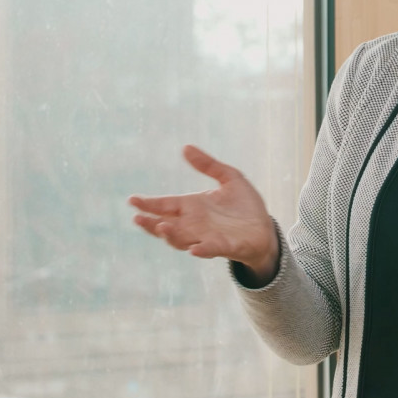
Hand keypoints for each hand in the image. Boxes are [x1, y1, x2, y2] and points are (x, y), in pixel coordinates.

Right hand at [130, 145, 278, 283]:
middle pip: (166, 225)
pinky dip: (201, 250)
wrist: (265, 228)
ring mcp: (207, 237)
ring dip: (171, 235)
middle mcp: (195, 224)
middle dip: (151, 223)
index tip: (132, 200)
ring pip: (182, 239)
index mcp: (193, 206)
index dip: (149, 204)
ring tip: (161, 226)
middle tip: (138, 217)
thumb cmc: (245, 205)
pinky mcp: (224, 247)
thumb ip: (208, 165)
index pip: (166, 205)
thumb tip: (186, 147)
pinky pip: (210, 250)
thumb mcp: (229, 178)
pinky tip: (194, 249)